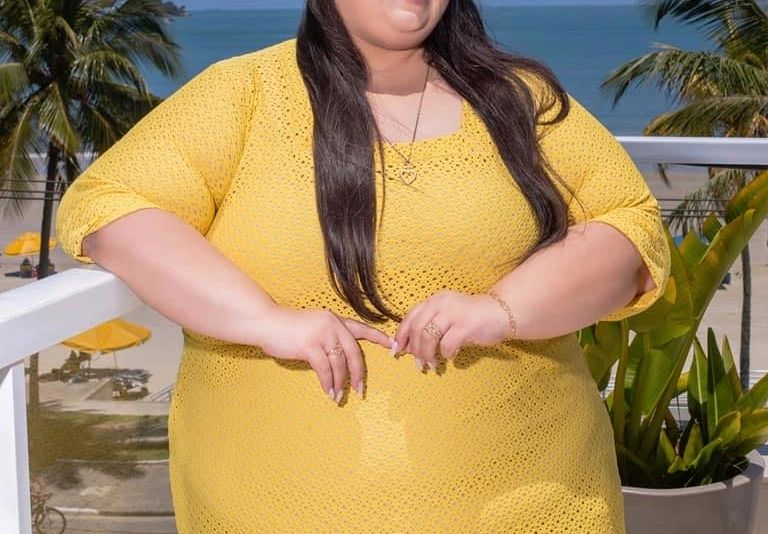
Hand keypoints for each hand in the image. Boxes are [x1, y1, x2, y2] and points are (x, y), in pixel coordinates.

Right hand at [257, 305, 393, 402]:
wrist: (266, 322)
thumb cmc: (287, 327)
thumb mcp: (313, 326)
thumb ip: (327, 338)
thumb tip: (337, 360)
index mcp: (334, 320)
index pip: (361, 328)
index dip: (377, 337)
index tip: (392, 345)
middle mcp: (332, 325)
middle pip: (353, 353)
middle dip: (358, 374)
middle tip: (360, 390)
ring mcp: (321, 334)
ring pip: (339, 364)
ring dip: (340, 383)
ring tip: (339, 396)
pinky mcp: (310, 346)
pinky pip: (325, 369)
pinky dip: (328, 383)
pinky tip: (329, 392)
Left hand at [393, 289, 511, 370]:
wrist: (500, 312)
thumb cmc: (472, 317)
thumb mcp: (447, 315)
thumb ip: (431, 326)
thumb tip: (411, 348)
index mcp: (434, 300)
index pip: (410, 317)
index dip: (401, 335)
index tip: (397, 350)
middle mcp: (441, 303)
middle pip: (417, 329)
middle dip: (414, 349)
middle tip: (417, 363)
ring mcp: (453, 313)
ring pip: (428, 337)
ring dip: (427, 355)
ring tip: (431, 365)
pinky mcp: (466, 325)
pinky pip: (447, 345)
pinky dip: (446, 354)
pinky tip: (451, 357)